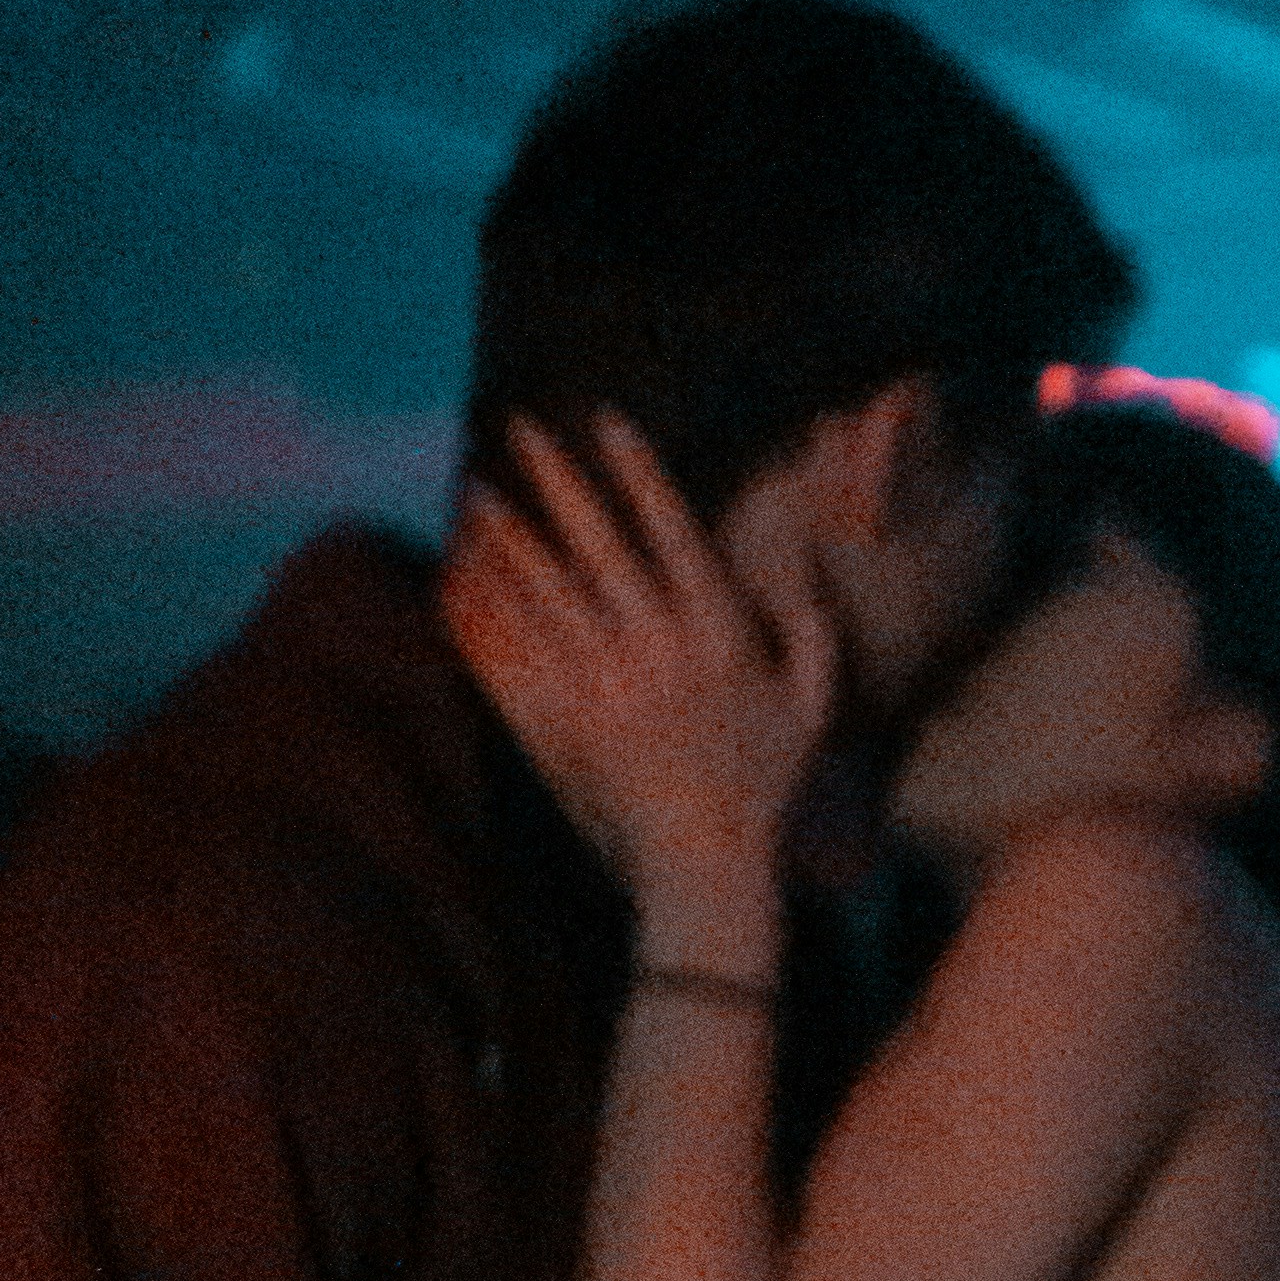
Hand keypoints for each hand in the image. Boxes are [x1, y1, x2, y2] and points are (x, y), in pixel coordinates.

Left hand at [441, 412, 837, 913]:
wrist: (706, 860)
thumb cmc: (766, 786)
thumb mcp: (812, 709)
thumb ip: (813, 638)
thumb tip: (807, 580)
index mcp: (719, 630)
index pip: (672, 527)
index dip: (638, 469)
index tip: (607, 420)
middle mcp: (660, 644)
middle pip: (599, 541)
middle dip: (558, 479)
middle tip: (521, 428)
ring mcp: (610, 682)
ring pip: (549, 589)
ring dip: (510, 534)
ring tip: (476, 490)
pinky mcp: (572, 718)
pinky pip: (524, 650)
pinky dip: (493, 608)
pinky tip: (466, 577)